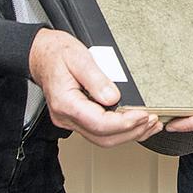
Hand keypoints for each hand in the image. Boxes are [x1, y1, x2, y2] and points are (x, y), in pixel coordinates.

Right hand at [29, 28, 161, 146]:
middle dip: (131, 132)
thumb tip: (114, 97)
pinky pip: (100, 132)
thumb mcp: (78, 57)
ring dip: (128, 135)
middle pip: (103, 138)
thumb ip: (96, 79)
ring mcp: (71, 121)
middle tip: (152, 121)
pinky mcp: (77, 119)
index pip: (99, 123)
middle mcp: (66, 117)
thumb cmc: (57, 53)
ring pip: (102, 139)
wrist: (41, 54)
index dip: (125, 122)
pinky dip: (120, 131)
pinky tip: (135, 125)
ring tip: (150, 125)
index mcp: (65, 103)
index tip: (143, 115)